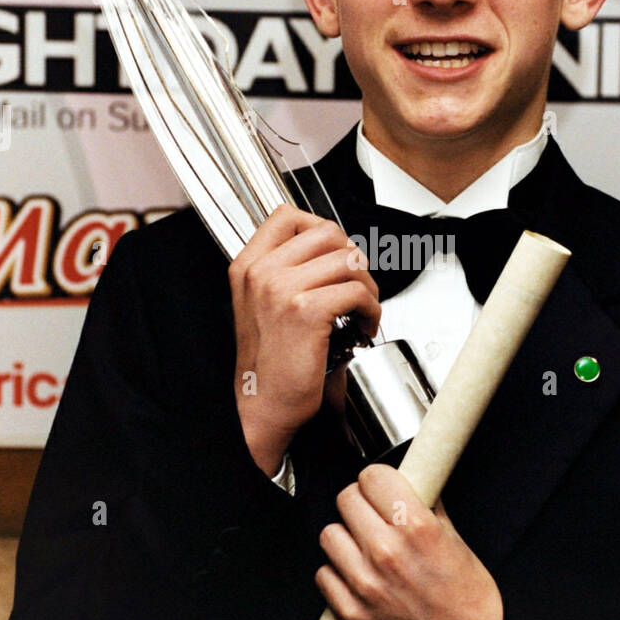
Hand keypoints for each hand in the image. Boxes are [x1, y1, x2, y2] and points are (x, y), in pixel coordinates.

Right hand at [228, 204, 380, 475]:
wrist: (263, 404)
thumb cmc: (270, 361)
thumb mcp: (261, 304)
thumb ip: (285, 271)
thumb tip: (332, 250)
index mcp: (248, 265)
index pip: (288, 216)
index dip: (322, 229)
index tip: (335, 251)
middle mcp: (262, 272)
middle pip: (327, 233)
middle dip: (353, 258)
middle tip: (356, 285)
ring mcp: (282, 289)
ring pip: (348, 261)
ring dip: (368, 286)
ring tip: (362, 309)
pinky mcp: (306, 311)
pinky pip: (357, 292)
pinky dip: (372, 309)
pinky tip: (363, 326)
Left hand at [317, 464, 502, 619]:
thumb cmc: (470, 599)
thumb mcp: (455, 539)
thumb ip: (426, 507)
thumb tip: (407, 485)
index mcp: (416, 527)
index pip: (372, 477)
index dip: (378, 481)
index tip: (382, 489)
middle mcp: (386, 552)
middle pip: (346, 499)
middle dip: (362, 504)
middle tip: (375, 517)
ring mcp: (364, 584)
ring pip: (329, 534)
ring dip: (346, 538)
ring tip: (367, 549)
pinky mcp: (351, 613)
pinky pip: (324, 575)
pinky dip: (339, 573)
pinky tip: (361, 577)